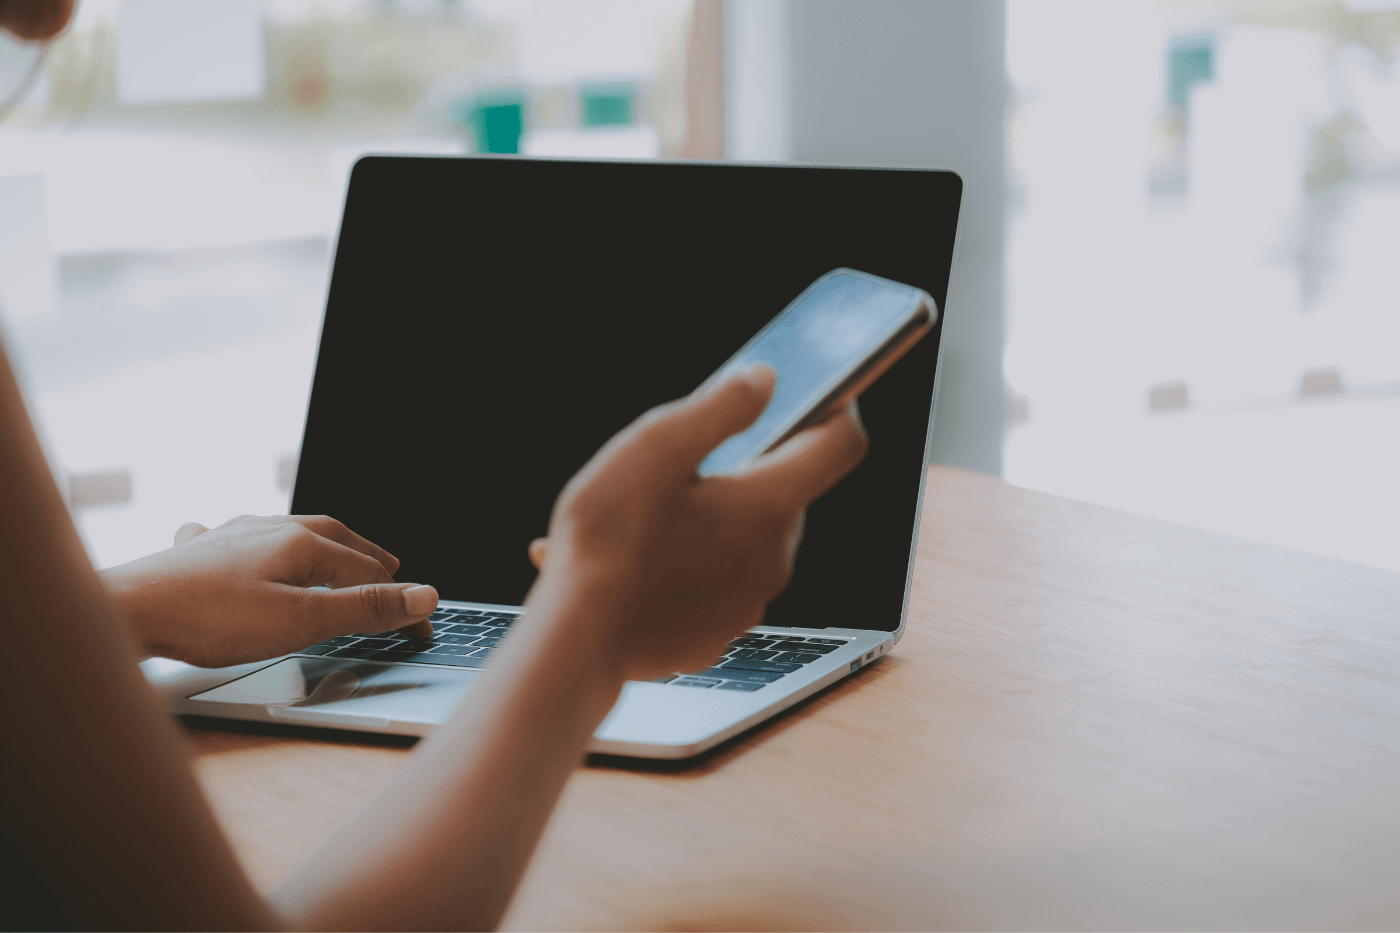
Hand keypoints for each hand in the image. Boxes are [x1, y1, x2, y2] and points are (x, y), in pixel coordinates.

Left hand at [101, 515, 436, 667]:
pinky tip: (243, 542)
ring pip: (294, 534)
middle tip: (393, 580)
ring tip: (339, 558)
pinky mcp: (204, 549)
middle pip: (338, 539)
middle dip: (370, 560)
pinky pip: (244, 538)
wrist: (126, 608)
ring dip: (325, 547)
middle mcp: (272, 527)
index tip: (420, 630)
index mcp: (303, 543)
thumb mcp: (301, 621)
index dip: (402, 603)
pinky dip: (262, 544)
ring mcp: (235, 534)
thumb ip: (363, 609)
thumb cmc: (209, 618)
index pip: (372, 572)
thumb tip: (423, 595)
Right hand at [528, 365, 867, 681]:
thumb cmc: (608, 541)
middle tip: (687, 467)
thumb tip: (764, 381)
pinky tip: (643, 563)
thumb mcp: (656, 446)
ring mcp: (747, 602)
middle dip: (747, 473)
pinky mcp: (717, 633)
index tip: (817, 395)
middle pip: (785, 495)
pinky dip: (692, 568)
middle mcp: (773, 558)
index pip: (841, 445)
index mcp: (767, 505)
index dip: (835, 410)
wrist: (577, 637)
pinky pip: (718, 586)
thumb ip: (719, 407)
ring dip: (714, 522)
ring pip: (748, 541)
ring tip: (649, 520)